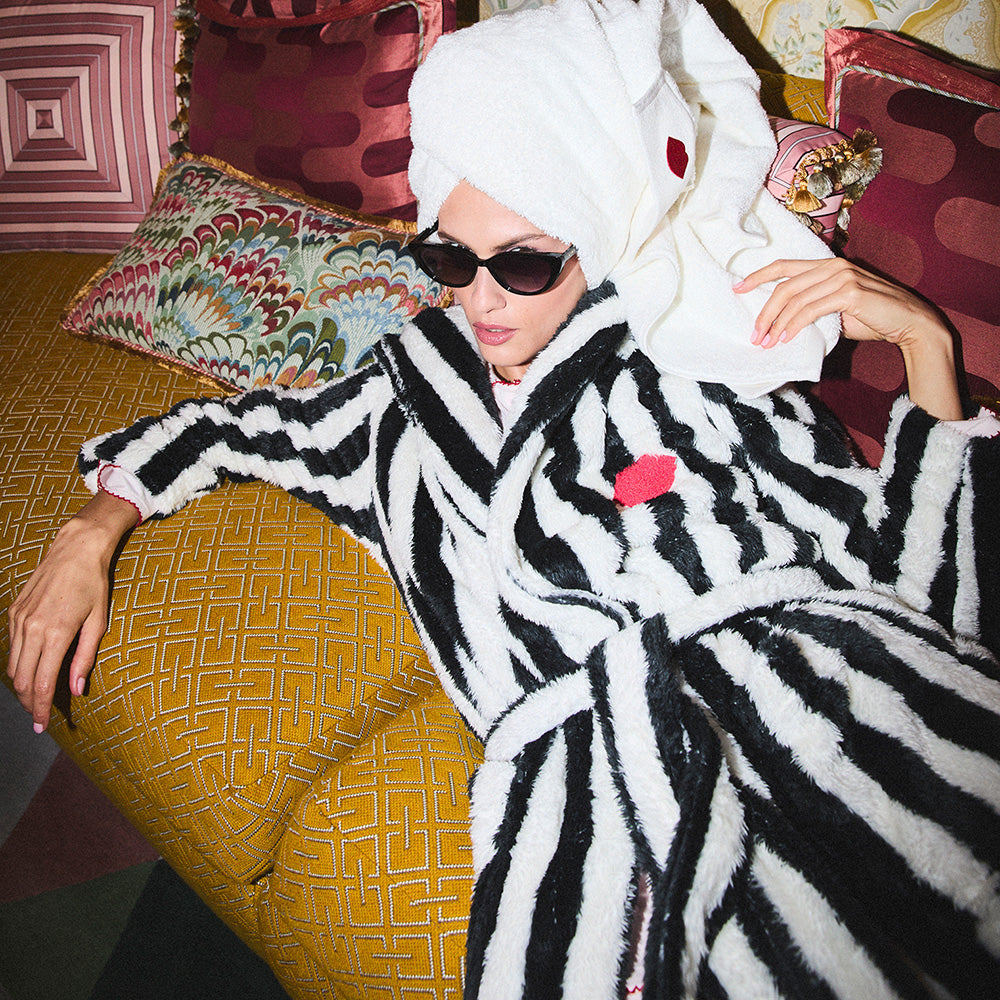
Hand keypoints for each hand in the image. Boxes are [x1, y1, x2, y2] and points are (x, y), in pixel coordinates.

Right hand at [6, 492, 138, 731]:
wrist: (75, 550)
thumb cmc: (94, 584)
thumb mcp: (98, 622)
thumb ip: (85, 657)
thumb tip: (77, 689)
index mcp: (56, 633)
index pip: (43, 683)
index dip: (41, 708)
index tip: (43, 725)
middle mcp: (32, 628)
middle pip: (22, 680)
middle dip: (29, 703)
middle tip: (39, 718)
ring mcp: (19, 619)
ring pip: (12, 666)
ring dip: (22, 686)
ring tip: (35, 699)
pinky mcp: (14, 612)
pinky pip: (11, 646)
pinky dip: (18, 664)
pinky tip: (30, 671)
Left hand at [735, 258, 961, 420]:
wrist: (910, 323)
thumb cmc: (874, 318)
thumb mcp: (838, 310)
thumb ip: (814, 307)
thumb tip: (785, 322)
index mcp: (828, 266)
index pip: (785, 266)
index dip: (758, 276)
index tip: (737, 288)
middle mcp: (833, 266)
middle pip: (785, 285)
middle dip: (764, 311)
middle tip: (754, 334)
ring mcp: (842, 277)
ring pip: (795, 299)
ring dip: (776, 323)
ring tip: (766, 342)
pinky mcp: (850, 293)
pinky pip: (811, 310)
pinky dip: (795, 325)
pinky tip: (786, 338)